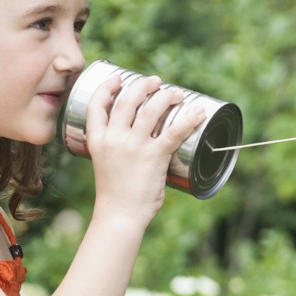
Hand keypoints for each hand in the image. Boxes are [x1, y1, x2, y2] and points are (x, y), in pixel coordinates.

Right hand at [82, 72, 207, 226]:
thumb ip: (120, 150)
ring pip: (150, 110)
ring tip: (175, 92)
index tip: (118, 79)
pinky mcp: (153, 157)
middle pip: (127, 101)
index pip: (97, 105)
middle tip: (156, 82)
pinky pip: (174, 133)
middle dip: (143, 86)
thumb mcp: (106, 165)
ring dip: (164, 96)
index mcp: (97, 141)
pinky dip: (188, 120)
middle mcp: (113, 139)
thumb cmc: (116, 196)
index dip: (107, 88)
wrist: (119, 216)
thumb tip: (145, 143)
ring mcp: (133, 147)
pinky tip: (198, 113)